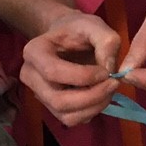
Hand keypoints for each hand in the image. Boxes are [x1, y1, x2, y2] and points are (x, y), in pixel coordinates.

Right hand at [22, 8, 120, 125]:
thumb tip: (110, 69)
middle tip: (114, 83)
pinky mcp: (52, 108)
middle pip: (58, 100)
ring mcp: (40, 95)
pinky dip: (92, 111)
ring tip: (110, 90)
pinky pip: (72, 120)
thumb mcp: (94, 25)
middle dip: (92, 96)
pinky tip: (101, 96)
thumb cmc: (78, 29)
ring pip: (66, 115)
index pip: (53, 72)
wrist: (68, 37)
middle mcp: (30, 77)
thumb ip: (106, 41)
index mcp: (34, 52)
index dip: (84, 76)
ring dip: (94, 107)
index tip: (106, 71)